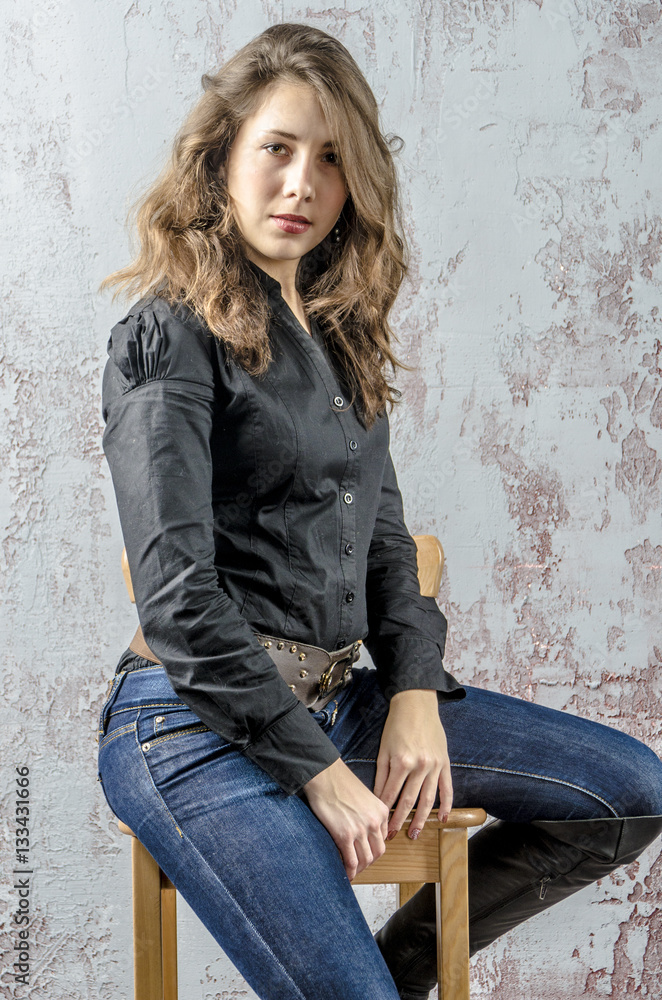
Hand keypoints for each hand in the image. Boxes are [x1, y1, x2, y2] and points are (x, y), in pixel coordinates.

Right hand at [301, 758, 389, 879]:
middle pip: (378, 853)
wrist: (324, 775)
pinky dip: (350, 872)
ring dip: (359, 869)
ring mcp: (361, 829)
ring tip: (351, 871)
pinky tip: (345, 873)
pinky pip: (351, 861)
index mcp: (381, 811)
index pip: (383, 839)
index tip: (365, 853)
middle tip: (359, 866)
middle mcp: (375, 821)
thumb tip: (363, 833)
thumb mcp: (365, 797)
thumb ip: (369, 814)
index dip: (373, 849)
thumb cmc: (339, 782)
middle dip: (369, 862)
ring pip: (366, 860)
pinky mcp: (345, 835)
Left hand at [373, 689, 452, 839]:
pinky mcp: (445, 763)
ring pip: (428, 799)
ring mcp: (434, 765)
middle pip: (409, 801)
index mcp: (401, 762)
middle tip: (393, 836)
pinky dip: (447, 805)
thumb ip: (382, 775)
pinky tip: (443, 819)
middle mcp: (419, 766)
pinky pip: (447, 788)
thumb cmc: (396, 726)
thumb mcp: (384, 749)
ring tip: (415, 833)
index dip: (384, 812)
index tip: (379, 826)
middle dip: (400, 821)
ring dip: (421, 819)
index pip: (391, 794)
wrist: (416, 704)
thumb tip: (378, 799)